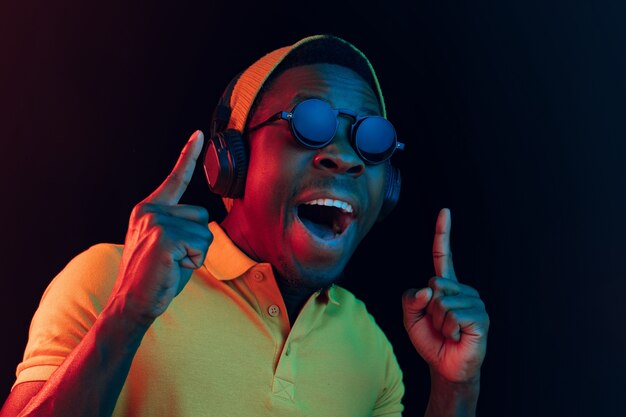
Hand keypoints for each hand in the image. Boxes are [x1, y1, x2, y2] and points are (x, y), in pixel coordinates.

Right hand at [110, 130, 212, 325]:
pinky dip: (194, 262)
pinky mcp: (164, 237)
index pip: (175, 179)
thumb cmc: (155, 276)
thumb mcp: (167, 244)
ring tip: (172, 264)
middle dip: (197, 241)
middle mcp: (150, 211)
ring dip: (196, 254)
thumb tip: (202, 224)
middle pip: (203, 215)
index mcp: (149, 209)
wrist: (131, 302)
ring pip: (205, 232)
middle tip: (174, 259)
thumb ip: (180, 226)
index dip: (189, 156)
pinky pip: (201, 246)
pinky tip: (173, 267)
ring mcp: (156, 222)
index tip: (199, 135)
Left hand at [401, 208, 488, 382]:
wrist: (445, 367)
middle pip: (433, 285)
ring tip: (448, 332)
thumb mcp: (411, 318)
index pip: (443, 255)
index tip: (445, 212)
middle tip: (439, 325)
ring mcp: (474, 302)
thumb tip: (429, 290)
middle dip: (428, 309)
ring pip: (441, 302)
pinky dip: (448, 329)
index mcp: (446, 286)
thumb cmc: (430, 340)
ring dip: (438, 322)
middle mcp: (463, 290)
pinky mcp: (480, 318)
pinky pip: (452, 315)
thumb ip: (410, 299)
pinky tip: (457, 336)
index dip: (443, 233)